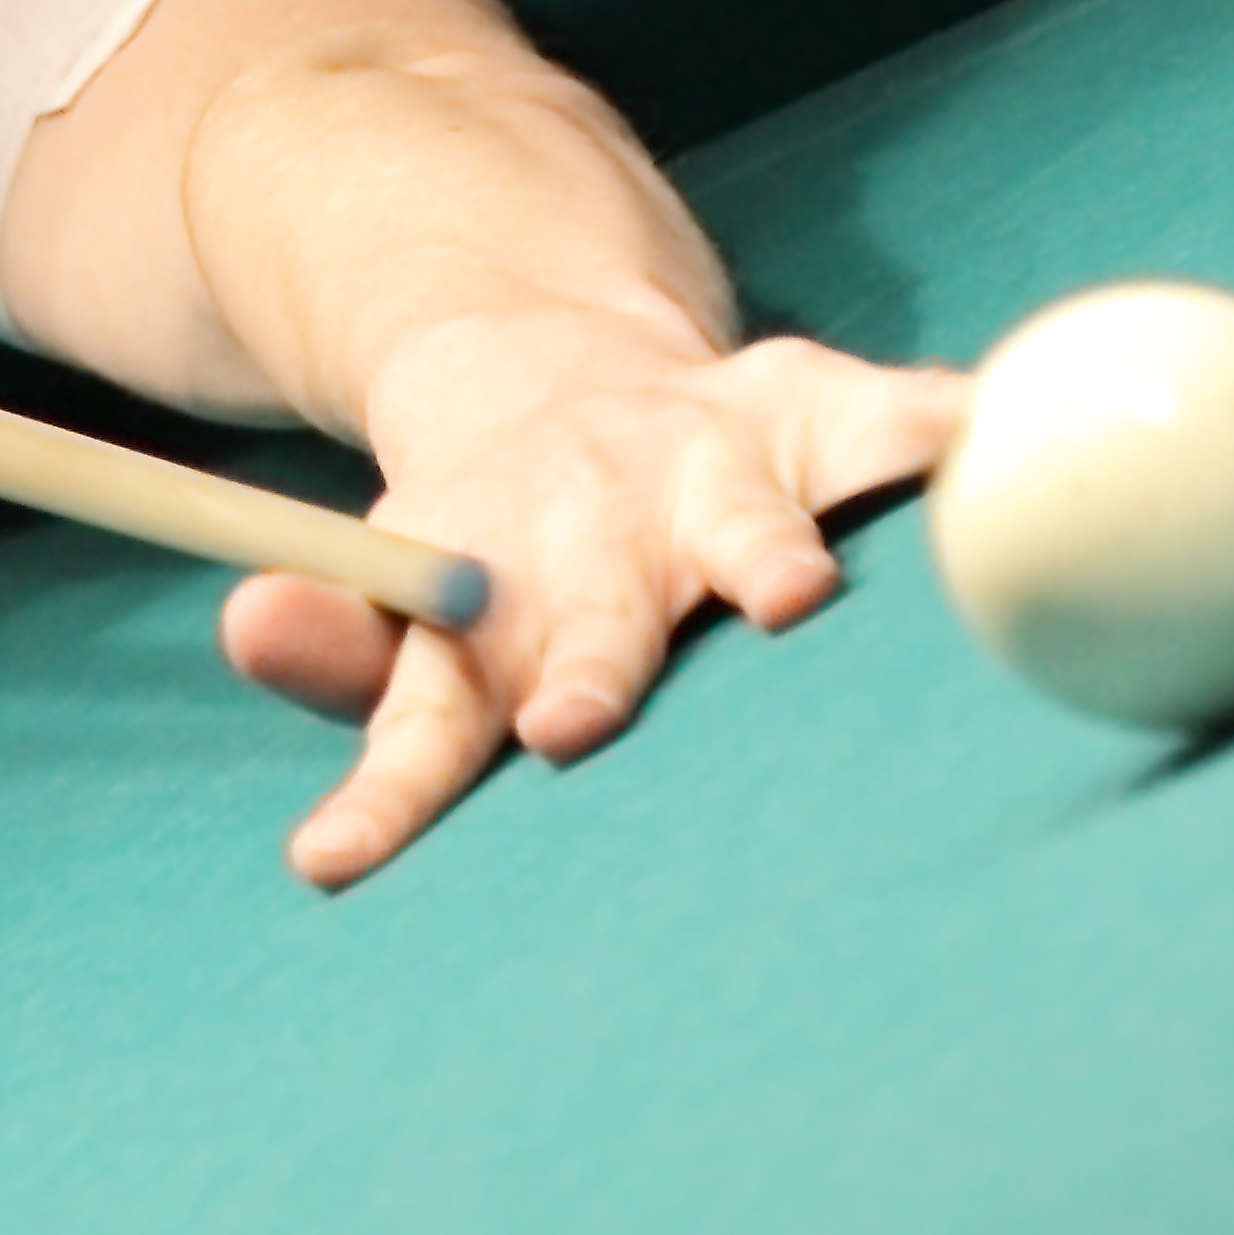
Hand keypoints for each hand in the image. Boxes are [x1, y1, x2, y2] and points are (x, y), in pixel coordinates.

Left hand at [218, 314, 964, 887]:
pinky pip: (894, 416)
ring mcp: (711, 467)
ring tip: (793, 602)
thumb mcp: (410, 618)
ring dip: (766, 557)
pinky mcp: (813, 408)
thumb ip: (346, 651)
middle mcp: (598, 534)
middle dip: (591, 673)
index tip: (331, 859)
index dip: (389, 793)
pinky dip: (944, 424)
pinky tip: (990, 435)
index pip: (422, 719)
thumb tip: (244, 621)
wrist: (555, 375)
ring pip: (746, 518)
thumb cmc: (500, 562)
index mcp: (490, 606)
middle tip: (574, 727)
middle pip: (594, 622)